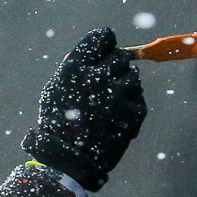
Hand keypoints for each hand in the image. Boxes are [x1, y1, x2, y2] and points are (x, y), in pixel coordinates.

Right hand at [21, 28, 146, 191]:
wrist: (69, 159)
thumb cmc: (60, 121)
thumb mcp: (58, 87)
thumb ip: (79, 64)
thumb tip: (105, 46)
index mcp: (75, 68)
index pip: (103, 37)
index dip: (104, 44)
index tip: (103, 54)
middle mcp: (98, 78)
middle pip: (121, 57)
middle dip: (114, 68)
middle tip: (103, 87)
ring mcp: (118, 95)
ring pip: (133, 77)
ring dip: (124, 87)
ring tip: (108, 105)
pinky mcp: (133, 113)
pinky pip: (138, 99)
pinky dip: (129, 107)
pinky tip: (114, 119)